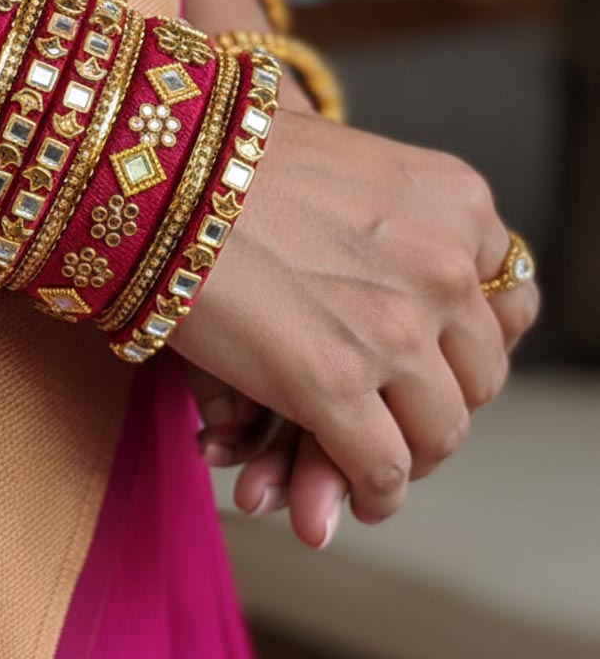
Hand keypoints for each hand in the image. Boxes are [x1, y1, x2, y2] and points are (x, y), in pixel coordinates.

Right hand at [173, 109, 539, 525]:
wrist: (156, 172)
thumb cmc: (230, 163)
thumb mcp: (351, 169)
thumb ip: (399, 228)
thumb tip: (411, 312)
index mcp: (455, 203)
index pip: (503, 306)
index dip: (463, 348)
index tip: (431, 368)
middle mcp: (445, 264)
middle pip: (477, 373)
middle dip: (435, 406)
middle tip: (396, 423)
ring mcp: (395, 327)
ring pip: (440, 432)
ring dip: (409, 457)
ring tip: (372, 465)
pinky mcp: (335, 383)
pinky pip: (384, 469)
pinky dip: (373, 494)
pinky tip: (352, 495)